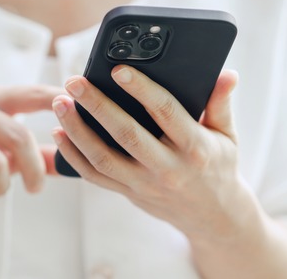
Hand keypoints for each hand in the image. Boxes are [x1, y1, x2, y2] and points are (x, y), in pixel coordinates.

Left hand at [51, 67, 258, 241]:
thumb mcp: (227, 135)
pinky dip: (74, 156)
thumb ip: (221, 103)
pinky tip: (59, 134)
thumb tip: (227, 74)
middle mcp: (168, 168)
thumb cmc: (218, 166)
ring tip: (60, 103)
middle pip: (127, 135)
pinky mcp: (129, 193)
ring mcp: (145, 184)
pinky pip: (95, 176)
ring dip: (77, 130)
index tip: (119, 69)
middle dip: (97, 105)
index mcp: (195, 147)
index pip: (166, 112)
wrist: (212, 217)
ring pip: (104, 158)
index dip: (142, 89)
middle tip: (75, 82)